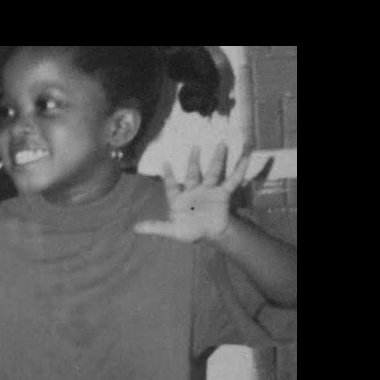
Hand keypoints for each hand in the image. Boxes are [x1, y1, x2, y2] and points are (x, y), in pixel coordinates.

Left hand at [134, 142, 248, 243]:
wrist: (211, 235)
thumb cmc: (190, 231)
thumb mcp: (172, 230)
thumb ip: (155, 227)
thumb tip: (135, 228)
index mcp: (180, 198)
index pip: (172, 185)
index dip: (168, 176)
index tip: (165, 163)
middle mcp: (194, 191)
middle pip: (193, 173)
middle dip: (194, 160)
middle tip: (195, 146)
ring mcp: (209, 191)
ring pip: (213, 172)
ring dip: (217, 159)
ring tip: (222, 144)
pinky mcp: (223, 194)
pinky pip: (232, 181)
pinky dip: (239, 170)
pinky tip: (245, 157)